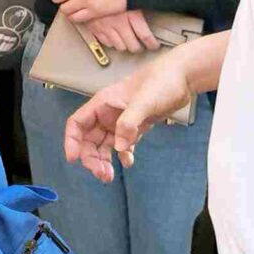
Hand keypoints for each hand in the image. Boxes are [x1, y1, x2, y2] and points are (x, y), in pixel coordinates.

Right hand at [64, 50, 195, 179]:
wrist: (181, 78)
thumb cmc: (160, 82)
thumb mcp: (144, 102)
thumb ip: (129, 123)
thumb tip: (119, 148)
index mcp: (103, 104)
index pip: (77, 123)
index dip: (72, 141)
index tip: (73, 159)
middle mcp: (108, 113)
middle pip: (89, 139)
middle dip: (91, 157)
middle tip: (102, 173)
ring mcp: (121, 120)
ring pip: (104, 145)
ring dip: (104, 160)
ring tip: (109, 176)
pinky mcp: (135, 126)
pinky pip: (123, 144)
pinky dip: (123, 155)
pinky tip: (129, 162)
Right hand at [83, 10, 159, 55]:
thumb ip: (141, 2)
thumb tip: (157, 4)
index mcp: (131, 13)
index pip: (145, 36)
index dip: (152, 44)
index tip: (154, 45)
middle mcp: (119, 23)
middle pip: (133, 45)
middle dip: (138, 47)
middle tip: (142, 46)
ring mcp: (107, 27)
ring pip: (120, 47)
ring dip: (125, 46)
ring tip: (128, 42)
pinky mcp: (95, 28)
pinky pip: (107, 43)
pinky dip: (112, 42)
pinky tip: (114, 37)